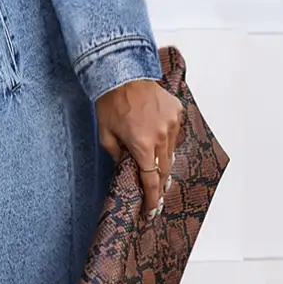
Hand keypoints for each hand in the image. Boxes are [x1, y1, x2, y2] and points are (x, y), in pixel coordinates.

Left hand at [95, 78, 184, 220]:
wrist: (122, 73)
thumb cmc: (110, 103)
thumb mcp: (105, 134)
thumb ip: (115, 155)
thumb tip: (124, 167)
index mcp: (142, 146)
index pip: (151, 180)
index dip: (152, 198)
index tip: (152, 210)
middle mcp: (161, 137)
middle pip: (164, 169)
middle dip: (159, 182)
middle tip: (154, 193)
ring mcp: (172, 124)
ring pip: (170, 151)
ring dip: (162, 159)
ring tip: (152, 161)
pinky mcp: (177, 112)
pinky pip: (174, 132)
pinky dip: (166, 138)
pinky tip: (155, 133)